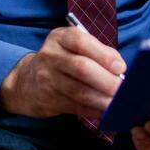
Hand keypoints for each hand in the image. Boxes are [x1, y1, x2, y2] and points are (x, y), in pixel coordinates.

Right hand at [0, 27, 125, 121]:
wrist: (26, 81)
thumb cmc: (62, 61)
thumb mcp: (74, 48)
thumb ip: (98, 52)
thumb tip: (121, 69)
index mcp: (60, 37)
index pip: (81, 42)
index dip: (104, 55)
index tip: (121, 67)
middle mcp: (50, 56)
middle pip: (82, 68)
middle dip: (107, 81)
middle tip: (124, 90)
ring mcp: (46, 79)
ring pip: (79, 91)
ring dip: (102, 99)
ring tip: (118, 103)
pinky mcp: (47, 100)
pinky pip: (76, 106)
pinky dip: (94, 110)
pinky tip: (106, 111)